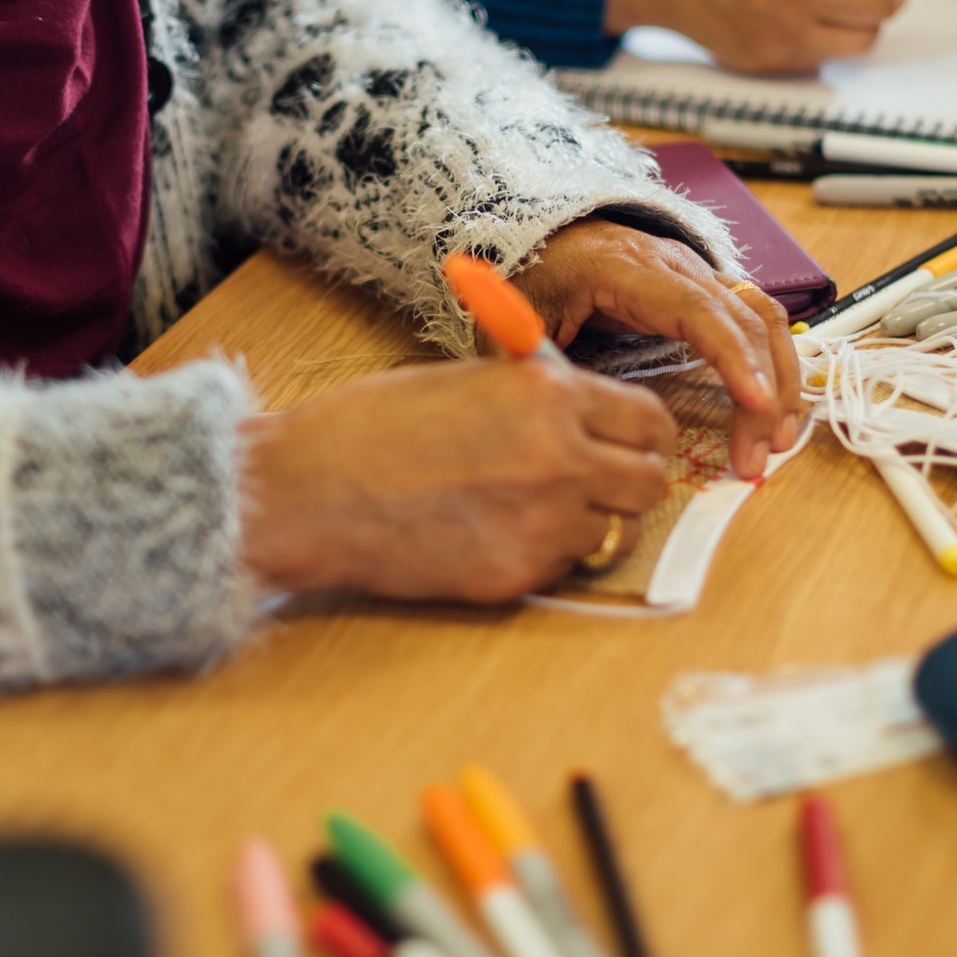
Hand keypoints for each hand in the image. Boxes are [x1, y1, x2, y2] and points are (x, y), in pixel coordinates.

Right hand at [239, 356, 677, 601]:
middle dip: (626, 483)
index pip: (649, 420)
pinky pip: (563, 568)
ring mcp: (541, 523)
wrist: (307, 491)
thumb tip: (588, 414)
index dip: (642, 435)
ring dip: (586, 523)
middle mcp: (560, 457)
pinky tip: (489, 534)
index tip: (629, 444)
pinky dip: (541, 555)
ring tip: (526, 508)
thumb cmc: (371, 427)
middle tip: (592, 483)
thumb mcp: (467, 381)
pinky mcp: (516, 575)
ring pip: (613, 531)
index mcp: (547, 395)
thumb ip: (536, 396)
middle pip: (649, 483)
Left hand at [512, 219, 801, 477]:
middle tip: (759, 454)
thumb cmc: (540, 272)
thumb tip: (542, 403)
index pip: (698, 311)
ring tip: (779, 439)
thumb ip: (528, 350)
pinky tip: (775, 409)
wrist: (553, 235)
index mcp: (629, 268)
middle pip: (744, 320)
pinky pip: (758, 322)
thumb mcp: (523, 309)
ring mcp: (700, 275)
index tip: (757, 405)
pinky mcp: (709, 292)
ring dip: (783, 379)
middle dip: (765, 389)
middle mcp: (677, 265)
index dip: (734, 357)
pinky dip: (775, 364)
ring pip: (763, 320)